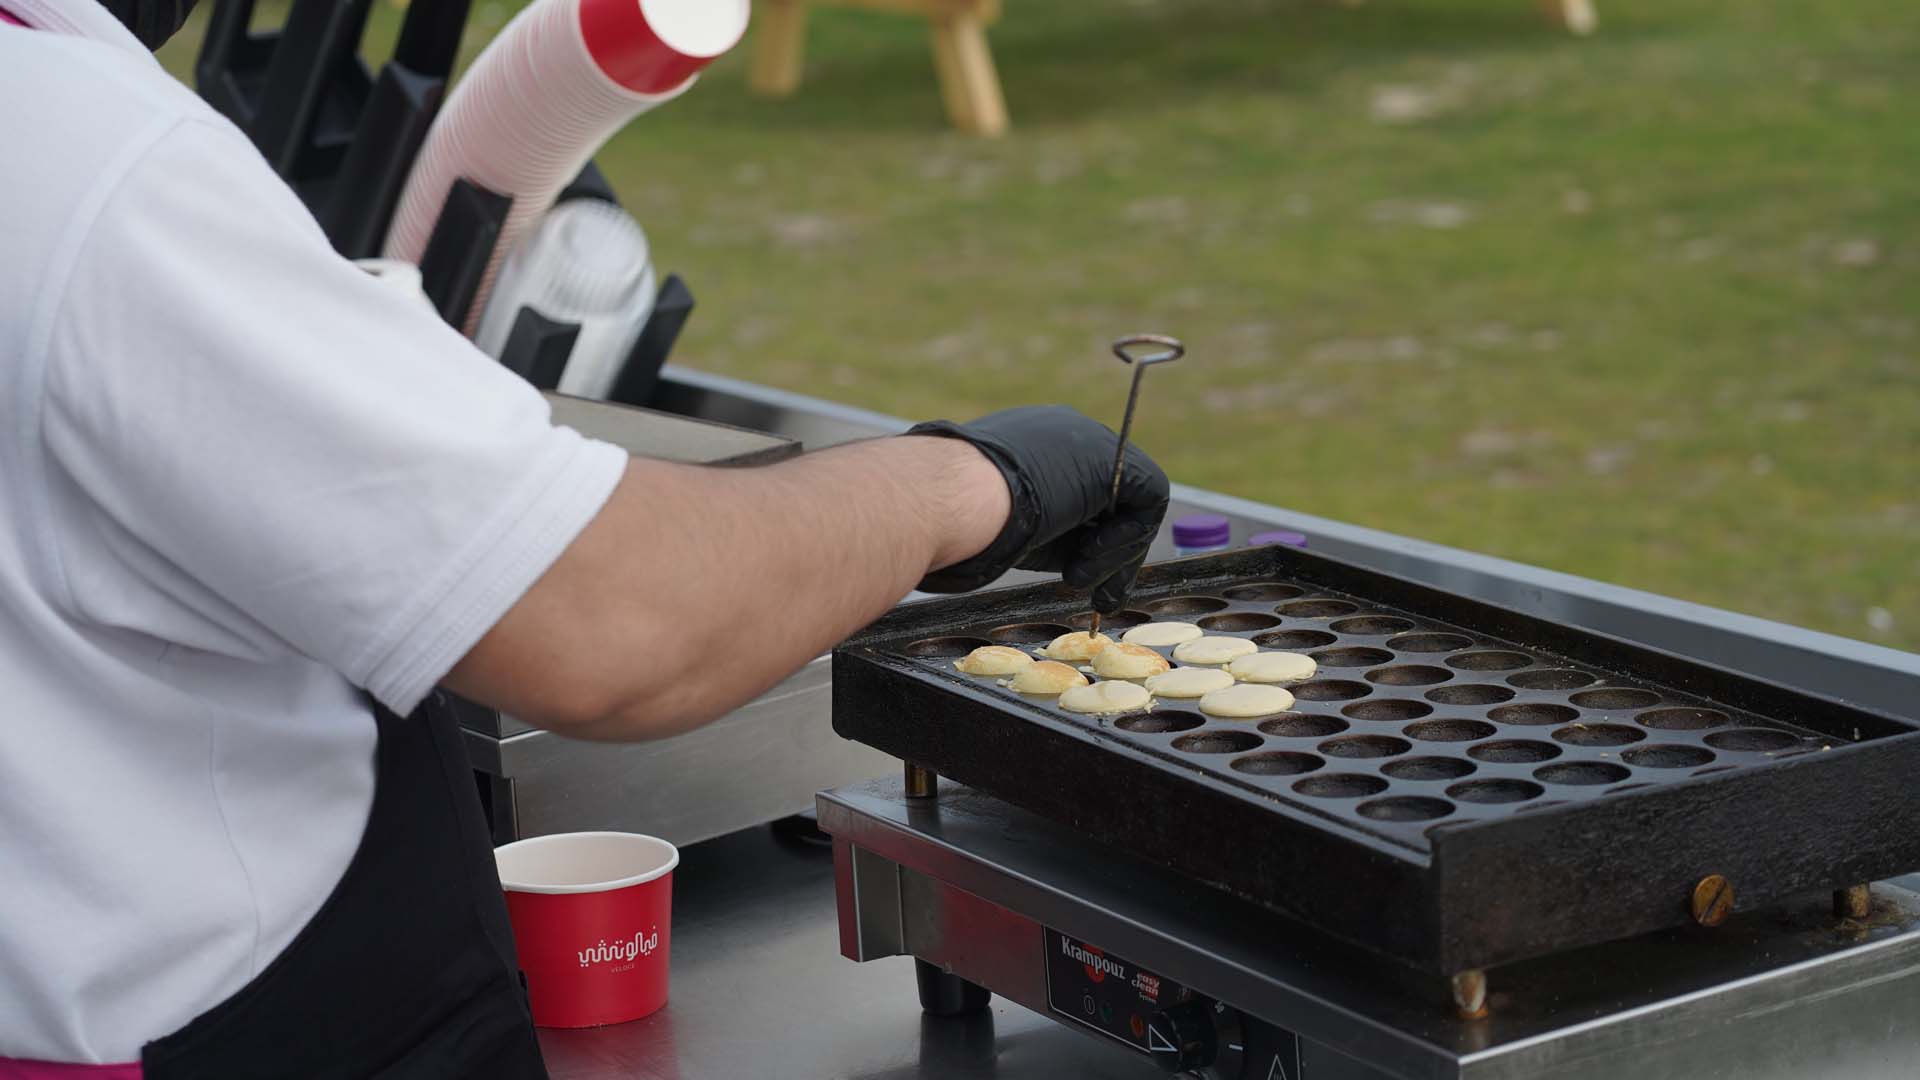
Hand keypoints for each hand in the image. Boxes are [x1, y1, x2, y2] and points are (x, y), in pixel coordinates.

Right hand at [909, 406, 1170, 611]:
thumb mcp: (1009, 524)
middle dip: (1111, 555)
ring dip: (1112, 555)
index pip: (1082, 493)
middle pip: (1112, 500)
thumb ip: (1043, 530)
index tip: (1079, 578)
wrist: (955, 499)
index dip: (1088, 539)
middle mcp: (1069, 435)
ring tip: (1075, 576)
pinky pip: (1149, 499)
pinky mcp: (1115, 459)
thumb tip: (1059, 561)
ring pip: (1132, 504)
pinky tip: (1088, 556)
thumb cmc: (962, 519)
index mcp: (1037, 445)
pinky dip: (1125, 540)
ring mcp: (1092, 441)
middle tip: (1100, 598)